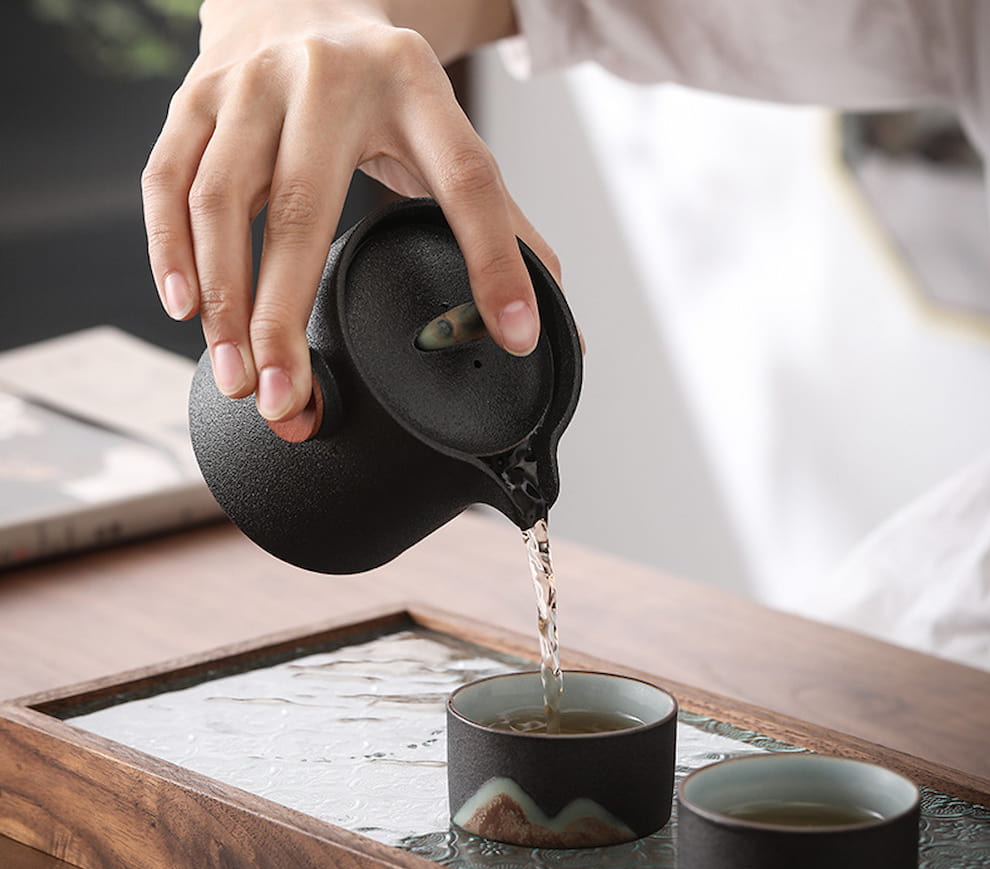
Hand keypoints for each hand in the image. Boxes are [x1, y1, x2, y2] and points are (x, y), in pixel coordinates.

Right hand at [142, 0, 559, 422]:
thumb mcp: (445, 133)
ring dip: (224, 302)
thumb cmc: (382, 88)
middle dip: (287, 317)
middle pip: (304, 208)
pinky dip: (170, 250)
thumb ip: (500, 223)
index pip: (467, 179)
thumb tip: (551, 321)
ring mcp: (251, 82)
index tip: (513, 338)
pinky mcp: (194, 94)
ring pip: (220, 200)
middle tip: (290, 400)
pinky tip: (187, 311)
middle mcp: (328, 78)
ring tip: (240, 380)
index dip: (496, 260)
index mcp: (417, 88)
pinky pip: (168, 179)